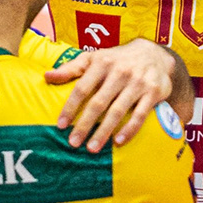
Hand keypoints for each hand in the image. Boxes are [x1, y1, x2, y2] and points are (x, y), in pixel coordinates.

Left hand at [47, 39, 175, 151]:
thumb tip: (47, 76)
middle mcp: (120, 72)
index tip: (61, 125)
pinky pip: (140, 115)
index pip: (82, 88)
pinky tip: (118, 141)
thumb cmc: (117, 60)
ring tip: (92, 148)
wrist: (155, 54)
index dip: (70, 107)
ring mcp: (137, 82)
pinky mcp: (153, 92)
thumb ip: (71, 68)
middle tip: (73, 143)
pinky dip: (129, 129)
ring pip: (118, 111)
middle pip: (99, 102)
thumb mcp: (95, 58)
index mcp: (102, 62)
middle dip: (85, 124)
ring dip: (104, 131)